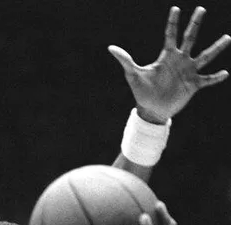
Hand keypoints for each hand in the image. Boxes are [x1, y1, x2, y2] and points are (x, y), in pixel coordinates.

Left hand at [109, 6, 230, 122]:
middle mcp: (180, 60)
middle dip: (195, 24)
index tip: (176, 8)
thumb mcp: (133, 75)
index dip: (172, 22)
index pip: (170, 35)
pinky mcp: (193, 85)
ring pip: (206, 56)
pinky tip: (225, 73)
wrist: (151, 109)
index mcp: (167, 56)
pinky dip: (216, 77)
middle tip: (201, 9)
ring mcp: (188, 72)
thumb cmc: (141, 91)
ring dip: (216, 48)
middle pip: (190, 38)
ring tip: (228, 38)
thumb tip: (111, 48)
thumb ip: (125, 60)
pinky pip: (207, 79)